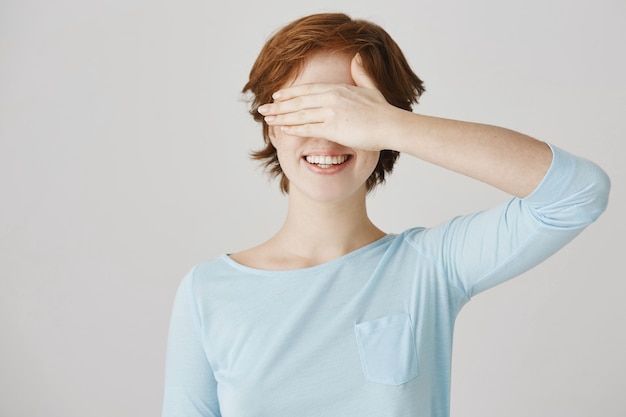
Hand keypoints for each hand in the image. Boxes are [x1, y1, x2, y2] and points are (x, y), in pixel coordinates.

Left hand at [258, 54, 401, 150]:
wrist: (390, 125)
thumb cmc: (383, 110)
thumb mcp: (371, 87)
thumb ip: (361, 72)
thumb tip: (357, 56)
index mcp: (337, 88)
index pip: (307, 89)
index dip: (290, 93)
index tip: (276, 96)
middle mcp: (331, 98)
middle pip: (298, 101)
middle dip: (278, 106)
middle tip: (262, 109)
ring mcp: (330, 113)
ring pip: (299, 114)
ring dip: (280, 117)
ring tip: (266, 119)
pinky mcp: (333, 128)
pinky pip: (308, 128)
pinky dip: (293, 128)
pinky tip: (283, 128)